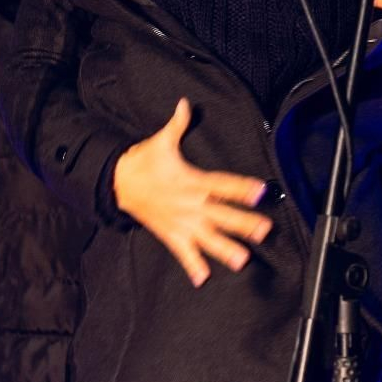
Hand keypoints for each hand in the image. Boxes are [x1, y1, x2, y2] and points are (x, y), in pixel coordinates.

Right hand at [112, 98, 272, 286]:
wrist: (117, 183)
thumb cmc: (144, 162)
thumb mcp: (161, 141)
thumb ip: (178, 124)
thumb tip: (185, 103)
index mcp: (191, 180)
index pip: (221, 184)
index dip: (241, 187)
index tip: (261, 191)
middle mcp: (189, 204)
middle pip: (221, 215)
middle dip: (243, 223)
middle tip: (264, 230)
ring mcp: (180, 222)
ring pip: (207, 238)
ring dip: (225, 249)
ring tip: (243, 260)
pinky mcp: (170, 234)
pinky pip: (183, 252)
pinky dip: (192, 265)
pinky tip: (203, 278)